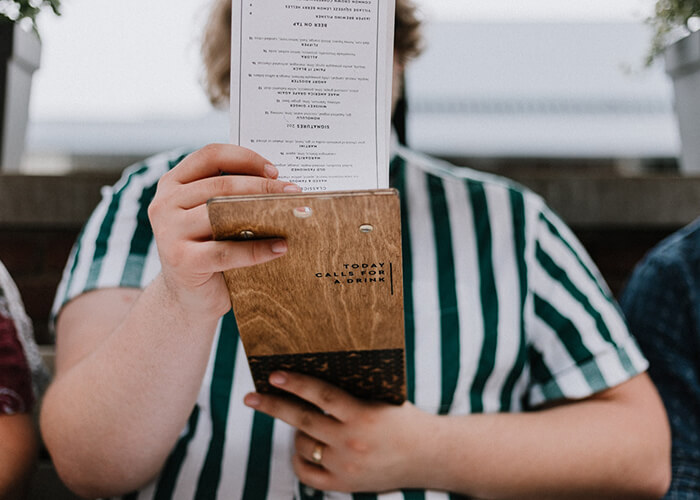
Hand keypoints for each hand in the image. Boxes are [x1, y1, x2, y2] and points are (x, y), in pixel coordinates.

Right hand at [148, 144, 299, 317]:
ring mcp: (169, 232)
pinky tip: (280, 248)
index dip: (245, 158)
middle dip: (262, 186)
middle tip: (293, 193)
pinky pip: (227, 251)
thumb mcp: (213, 218)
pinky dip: (257, 250)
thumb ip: (231, 199)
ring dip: (262, 213)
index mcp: (173, 184)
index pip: (210, 156)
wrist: (188, 297)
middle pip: (221, 183)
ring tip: (292, 217)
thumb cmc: (208, 250)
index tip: (274, 171)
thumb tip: (281, 189)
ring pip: (222, 213)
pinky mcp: (182, 260)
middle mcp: (165, 203)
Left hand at [244, 371, 432, 492]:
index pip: (321, 395)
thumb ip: (351, 393)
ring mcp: (345, 466)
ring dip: (295, 431)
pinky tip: (300, 446)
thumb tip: (311, 379)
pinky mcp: (343, 485)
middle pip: (302, 421)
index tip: (274, 375)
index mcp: (363, 415)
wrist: (430, 456)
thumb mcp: (382, 399)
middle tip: (251, 397)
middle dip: (273, 406)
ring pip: (303, 445)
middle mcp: (351, 442)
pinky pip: (306, 472)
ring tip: (301, 422)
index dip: (296, 384)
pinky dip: (298, 457)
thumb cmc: (404, 419)